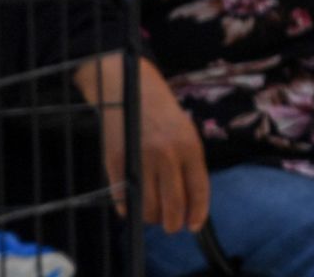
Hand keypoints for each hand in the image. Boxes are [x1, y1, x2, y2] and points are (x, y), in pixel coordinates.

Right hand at [82, 55, 211, 234]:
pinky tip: (134, 205)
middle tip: (171, 226)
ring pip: (148, 207)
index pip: (198, 190)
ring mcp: (140, 159)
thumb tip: (189, 203)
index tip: (193, 226)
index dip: (197, 213)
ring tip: (152, 213)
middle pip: (173, 206)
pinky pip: (124, 199)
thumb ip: (188, 165)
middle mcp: (167, 155)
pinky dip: (130, 209)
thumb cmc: (161, 113)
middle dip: (173, 223)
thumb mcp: (185, 132)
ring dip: (151, 217)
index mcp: (189, 146)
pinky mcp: (116, 163)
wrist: (129, 87)